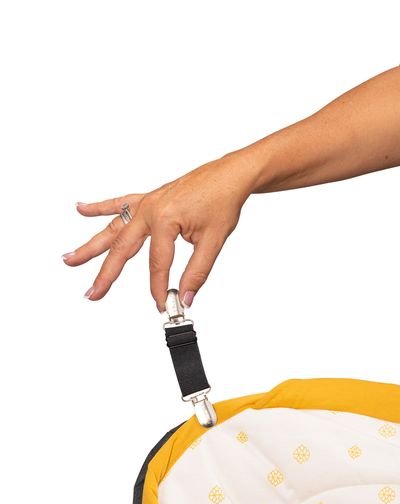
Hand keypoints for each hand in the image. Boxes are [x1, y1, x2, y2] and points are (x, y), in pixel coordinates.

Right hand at [62, 151, 255, 311]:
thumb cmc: (222, 200)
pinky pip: (120, 203)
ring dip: (91, 244)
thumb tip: (186, 296)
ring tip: (70, 259)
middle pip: (122, 248)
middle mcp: (150, 209)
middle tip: (91, 293)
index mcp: (165, 219)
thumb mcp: (213, 240)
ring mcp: (146, 203)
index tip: (162, 304)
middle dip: (105, 274)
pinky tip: (81, 209)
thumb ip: (197, 271)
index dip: (159, 287)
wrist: (230, 175)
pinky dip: (100, 207)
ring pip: (113, 228)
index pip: (157, 263)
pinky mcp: (149, 199)